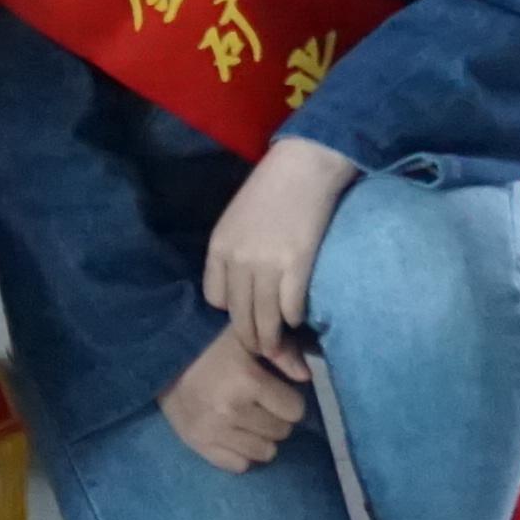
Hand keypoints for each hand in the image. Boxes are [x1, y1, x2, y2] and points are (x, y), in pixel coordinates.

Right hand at [160, 324, 312, 473]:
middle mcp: (230, 410)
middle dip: (275, 417)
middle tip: (257, 403)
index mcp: (246, 380)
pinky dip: (240, 452)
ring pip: (265, 452)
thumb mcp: (246, 338)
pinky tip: (231, 433)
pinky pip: (239, 465)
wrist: (159, 357)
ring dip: (261, 437)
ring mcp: (213, 431)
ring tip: (245, 419)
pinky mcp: (198, 445)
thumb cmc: (209, 345)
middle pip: (282, 432)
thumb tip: (307, 376)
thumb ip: (283, 352)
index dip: (287, 399)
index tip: (272, 390)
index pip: (295, 410)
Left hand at [200, 137, 359, 350]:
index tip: (247, 315)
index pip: (215, 299)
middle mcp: (237, 261)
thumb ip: (236, 251)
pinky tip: (299, 320)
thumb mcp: (238, 220)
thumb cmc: (271, 189)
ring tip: (284, 352)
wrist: (303, 167)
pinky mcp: (296, 267)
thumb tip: (245, 285)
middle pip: (239, 318)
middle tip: (265, 351)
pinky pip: (290, 310)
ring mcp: (266, 266)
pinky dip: (295, 320)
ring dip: (274, 341)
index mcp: (219, 247)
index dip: (232, 312)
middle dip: (252, 340)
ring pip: (264, 322)